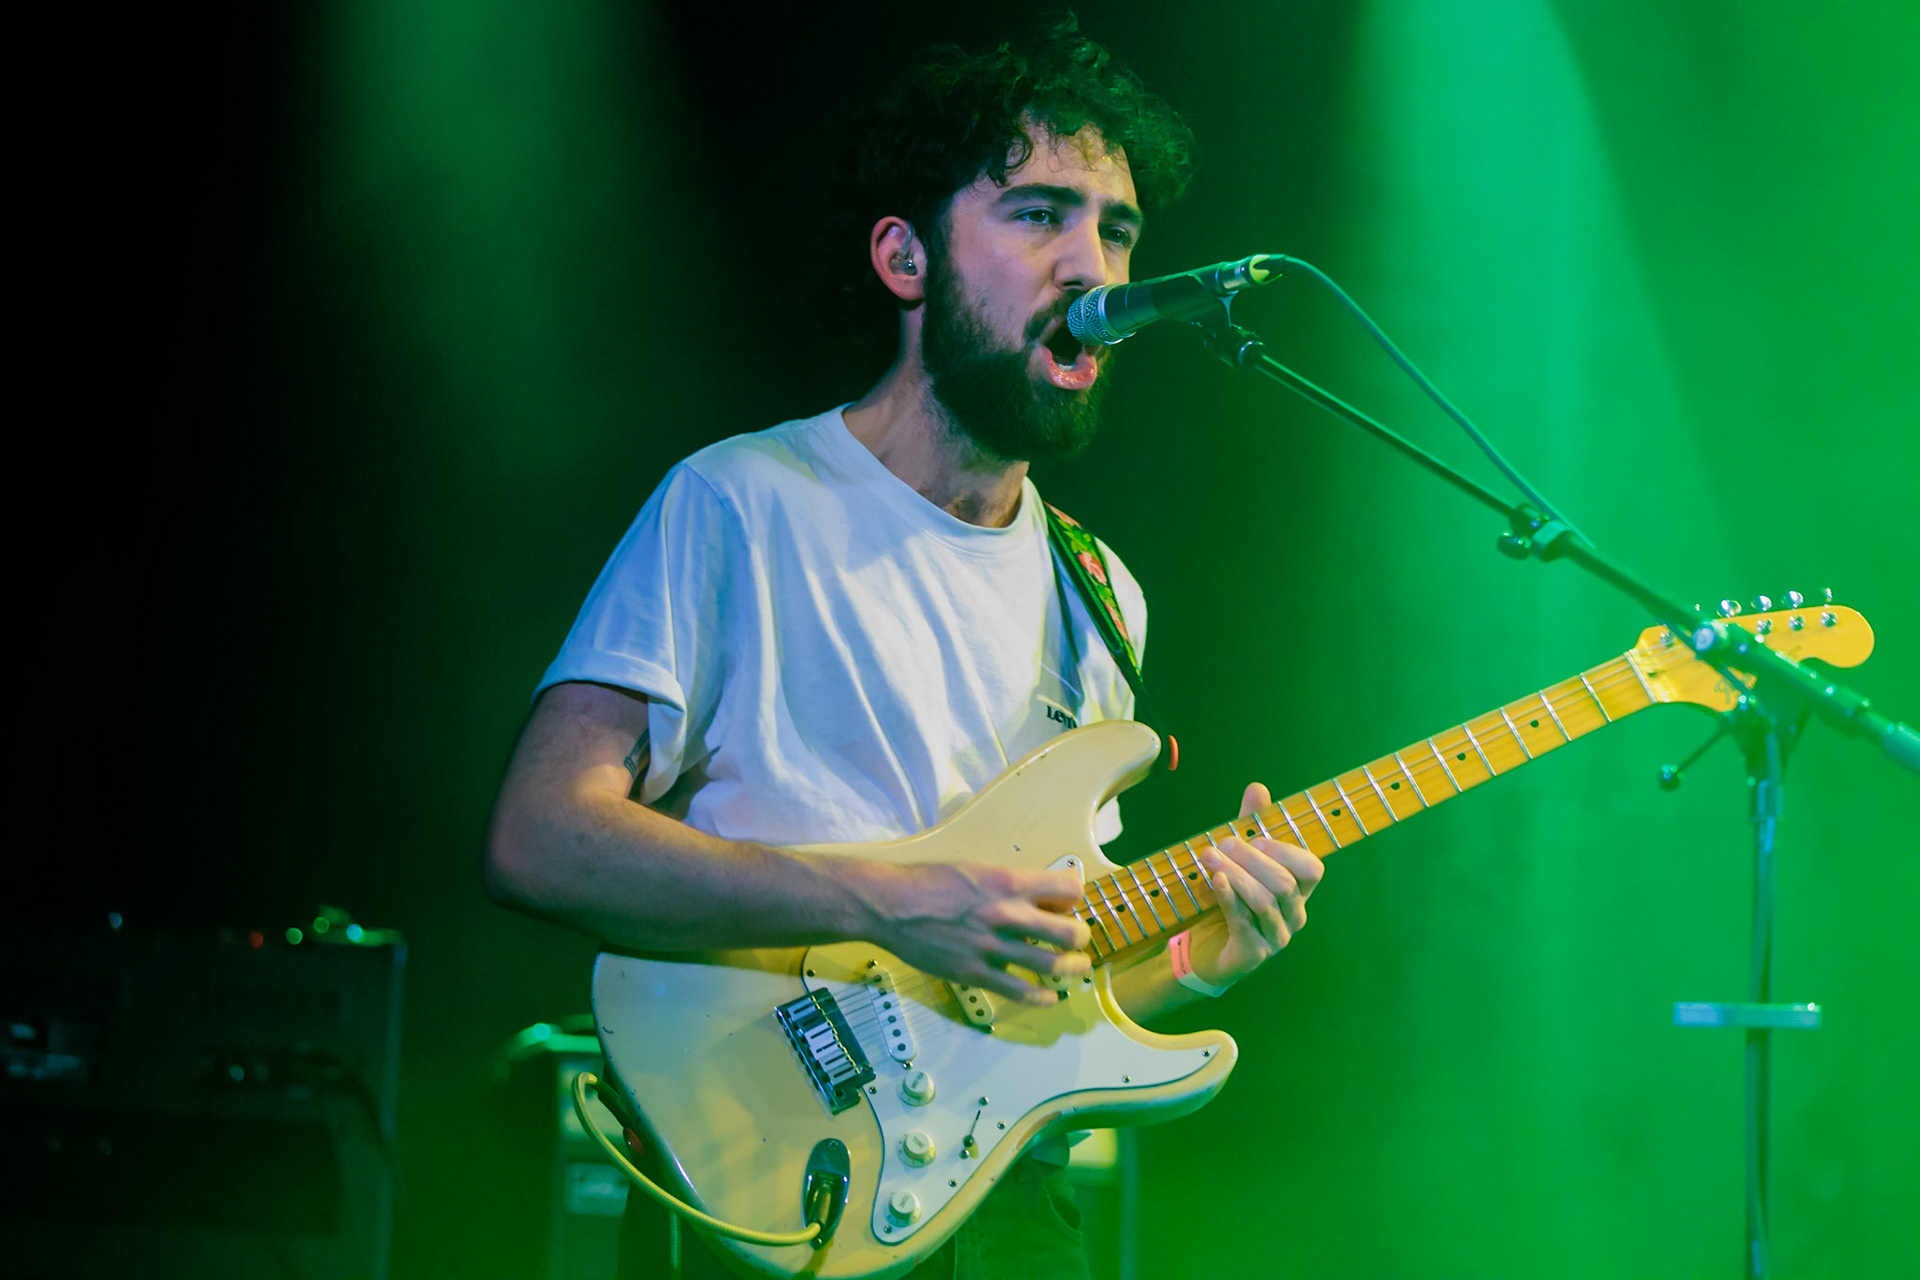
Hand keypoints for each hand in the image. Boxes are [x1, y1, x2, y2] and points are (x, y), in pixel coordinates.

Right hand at [861, 861, 1092, 1005]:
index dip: (1075, 897)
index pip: (1068, 890)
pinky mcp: (975, 972)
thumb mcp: (976, 868)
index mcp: (1008, 882)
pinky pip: (1019, 991)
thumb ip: (1007, 883)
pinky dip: (1040, 997)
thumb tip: (1034, 895)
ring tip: (1076, 968)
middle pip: (1069, 932)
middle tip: (1079, 939)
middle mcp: (1007, 914)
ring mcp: (992, 947)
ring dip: (1071, 968)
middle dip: (1081, 937)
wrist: (891, 906)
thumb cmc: (928, 881)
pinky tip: (1048, 997)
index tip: (1070, 904)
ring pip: (1051, 965)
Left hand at [1187, 783, 1324, 988]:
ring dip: (1236, 875)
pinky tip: (1216, 881)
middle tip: (1222, 844)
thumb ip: (1251, 827)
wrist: (1207, 948)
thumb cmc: (1231, 899)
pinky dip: (1229, 898)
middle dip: (1251, 859)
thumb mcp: (1240, 861)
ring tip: (1209, 857)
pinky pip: (1244, 923)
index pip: (1312, 869)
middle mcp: (1293, 915)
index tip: (1258, 839)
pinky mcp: (1253, 954)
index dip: (1287, 851)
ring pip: (1265, 902)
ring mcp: (1276, 937)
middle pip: (1283, 883)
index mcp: (1298, 891)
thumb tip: (1257, 788)